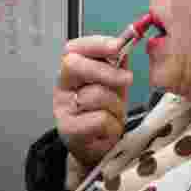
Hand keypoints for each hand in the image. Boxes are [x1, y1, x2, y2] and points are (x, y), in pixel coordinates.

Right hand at [53, 36, 132, 172]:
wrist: (97, 148)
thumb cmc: (105, 112)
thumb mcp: (114, 84)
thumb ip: (117, 64)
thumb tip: (126, 42)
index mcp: (72, 71)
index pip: (74, 48)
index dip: (95, 44)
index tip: (117, 45)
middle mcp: (62, 87)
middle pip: (75, 65)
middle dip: (106, 71)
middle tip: (128, 79)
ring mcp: (62, 108)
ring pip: (95, 94)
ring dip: (115, 106)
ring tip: (114, 114)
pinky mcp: (68, 129)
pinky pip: (98, 119)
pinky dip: (112, 125)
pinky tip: (108, 130)